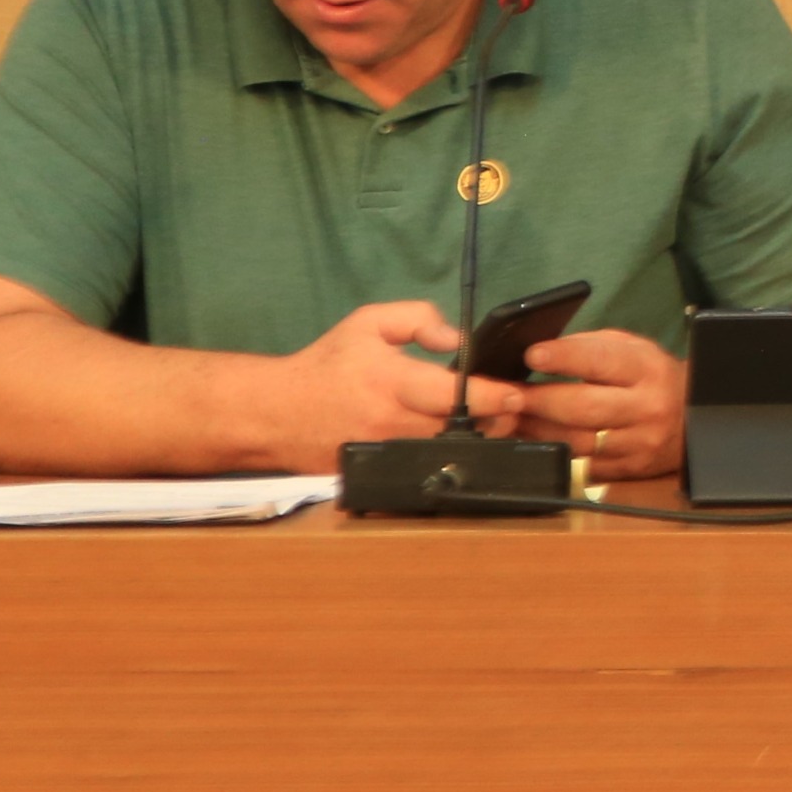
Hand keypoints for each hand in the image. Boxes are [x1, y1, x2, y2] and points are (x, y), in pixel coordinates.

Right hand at [273, 300, 525, 470]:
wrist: (275, 412)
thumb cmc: (327, 364)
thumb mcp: (369, 323)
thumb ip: (418, 318)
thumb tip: (458, 339)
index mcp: (392, 382)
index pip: (453, 395)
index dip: (491, 396)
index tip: (516, 393)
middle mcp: (391, 422)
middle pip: (460, 432)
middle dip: (496, 423)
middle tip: (514, 410)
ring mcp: (384, 453)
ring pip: (446, 453)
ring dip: (477, 442)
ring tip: (495, 425)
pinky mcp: (377, 473)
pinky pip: (423, 468)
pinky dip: (446, 458)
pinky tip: (461, 445)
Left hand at [517, 328, 688, 481]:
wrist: (693, 419)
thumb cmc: (651, 377)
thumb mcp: (631, 349)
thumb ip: (589, 348)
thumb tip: (539, 354)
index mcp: (646, 369)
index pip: (601, 361)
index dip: (565, 358)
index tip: (533, 355)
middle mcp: (646, 407)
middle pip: (582, 407)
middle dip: (538, 401)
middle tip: (507, 396)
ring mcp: (638, 443)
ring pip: (577, 441)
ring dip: (537, 431)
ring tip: (511, 419)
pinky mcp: (629, 469)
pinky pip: (583, 466)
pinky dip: (553, 452)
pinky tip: (534, 441)